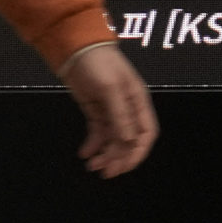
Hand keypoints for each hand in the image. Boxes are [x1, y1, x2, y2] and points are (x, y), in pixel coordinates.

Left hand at [56, 40, 158, 175]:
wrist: (75, 49)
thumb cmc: (99, 64)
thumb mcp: (110, 89)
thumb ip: (120, 116)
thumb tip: (128, 142)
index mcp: (138, 102)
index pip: (146, 133)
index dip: (138, 153)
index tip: (124, 168)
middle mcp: (127, 108)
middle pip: (128, 140)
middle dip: (118, 158)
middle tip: (104, 172)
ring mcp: (111, 110)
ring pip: (113, 139)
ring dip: (105, 154)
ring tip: (91, 164)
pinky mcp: (96, 110)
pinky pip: (98, 132)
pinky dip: (93, 145)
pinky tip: (84, 152)